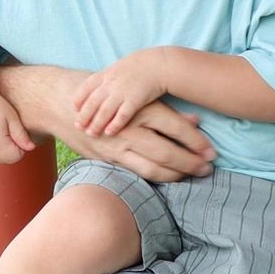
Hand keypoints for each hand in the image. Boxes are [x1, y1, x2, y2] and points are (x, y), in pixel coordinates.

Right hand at [0, 88, 34, 163]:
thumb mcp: (12, 117)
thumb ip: (21, 135)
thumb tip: (31, 148)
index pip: (15, 157)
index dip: (21, 148)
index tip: (20, 134)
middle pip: (5, 160)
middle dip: (12, 150)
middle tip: (13, 132)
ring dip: (2, 148)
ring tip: (2, 129)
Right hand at [72, 100, 215, 182]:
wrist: (62, 101)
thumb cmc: (109, 94)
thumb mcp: (139, 96)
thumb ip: (168, 111)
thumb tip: (196, 121)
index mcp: (141, 109)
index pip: (176, 128)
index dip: (197, 142)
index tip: (212, 152)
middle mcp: (129, 129)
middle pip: (166, 152)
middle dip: (190, 163)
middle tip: (208, 168)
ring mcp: (115, 147)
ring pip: (150, 168)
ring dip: (175, 175)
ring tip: (192, 176)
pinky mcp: (104, 159)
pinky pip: (133, 173)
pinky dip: (153, 178)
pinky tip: (167, 179)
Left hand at [73, 48, 172, 134]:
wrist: (161, 64)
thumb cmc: (144, 64)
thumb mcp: (122, 65)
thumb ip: (110, 75)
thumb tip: (102, 83)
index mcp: (107, 74)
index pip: (86, 87)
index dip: (79, 99)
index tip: (75, 108)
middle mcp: (111, 84)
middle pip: (92, 102)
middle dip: (84, 116)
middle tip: (78, 126)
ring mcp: (122, 92)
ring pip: (104, 111)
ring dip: (96, 123)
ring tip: (91, 133)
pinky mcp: (135, 100)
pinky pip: (122, 115)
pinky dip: (114, 124)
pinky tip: (109, 132)